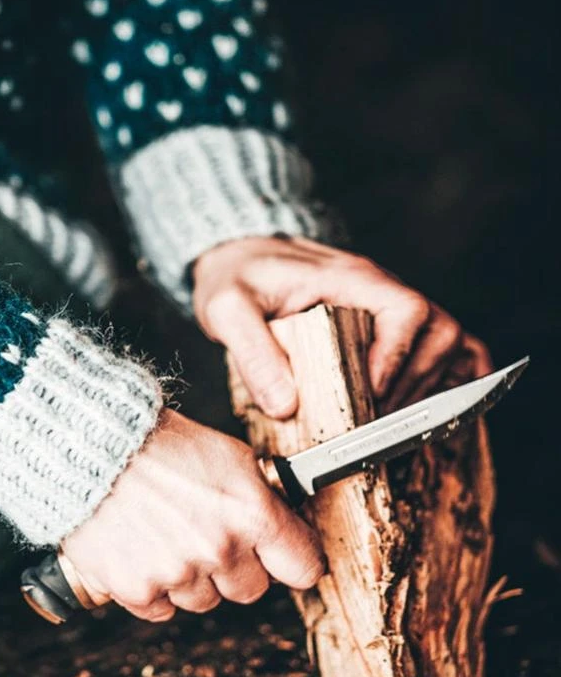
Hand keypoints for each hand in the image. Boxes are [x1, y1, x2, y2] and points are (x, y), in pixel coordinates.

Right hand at [60, 409, 323, 621]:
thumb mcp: (227, 453)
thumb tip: (282, 519)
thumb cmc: (157, 442)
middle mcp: (219, 550)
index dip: (293, 558)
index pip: (303, 567)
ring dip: (191, 576)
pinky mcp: (139, 591)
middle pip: (251, 589)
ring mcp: (178, 575)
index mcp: (251, 514)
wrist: (92, 448)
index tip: (284, 555)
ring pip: (204, 600)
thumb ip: (260, 494)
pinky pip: (161, 608)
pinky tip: (141, 547)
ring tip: (166, 532)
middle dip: (235, 565)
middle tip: (207, 531)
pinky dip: (152, 585)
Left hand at [192, 235, 493, 417]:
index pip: (408, 310)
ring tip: (389, 422)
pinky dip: (449, 377)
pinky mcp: (386, 325)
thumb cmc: (235, 275)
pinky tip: (427, 409)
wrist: (236, 255)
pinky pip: (442, 347)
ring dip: (431, 387)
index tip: (371, 394)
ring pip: (449, 343)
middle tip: (374, 422)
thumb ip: (252, 352)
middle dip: (415, 385)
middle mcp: (379, 290)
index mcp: (349, 278)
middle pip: (440, 333)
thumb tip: (286, 407)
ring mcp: (388, 307)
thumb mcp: (227, 308)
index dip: (399, 357)